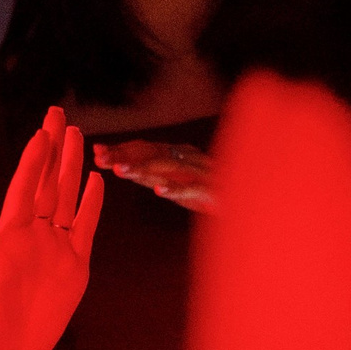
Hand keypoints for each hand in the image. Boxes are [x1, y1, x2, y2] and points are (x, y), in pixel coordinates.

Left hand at [0, 108, 101, 349]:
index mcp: (10, 234)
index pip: (24, 189)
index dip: (33, 161)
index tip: (40, 132)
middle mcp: (35, 234)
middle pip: (48, 184)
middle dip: (53, 149)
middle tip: (58, 115)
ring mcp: (57, 246)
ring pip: (68, 199)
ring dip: (72, 169)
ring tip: (77, 137)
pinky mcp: (76, 264)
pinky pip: (86, 228)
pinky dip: (92, 206)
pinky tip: (96, 182)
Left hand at [92, 138, 215, 213]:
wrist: (254, 201)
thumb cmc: (211, 190)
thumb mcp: (176, 181)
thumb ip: (152, 174)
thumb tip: (121, 166)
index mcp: (179, 156)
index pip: (145, 149)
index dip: (121, 149)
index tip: (96, 152)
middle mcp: (188, 159)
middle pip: (152, 154)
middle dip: (124, 156)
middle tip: (99, 159)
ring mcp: (200, 174)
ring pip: (168, 168)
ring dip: (144, 168)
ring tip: (121, 171)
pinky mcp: (212, 192)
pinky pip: (192, 189)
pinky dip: (175, 188)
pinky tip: (158, 190)